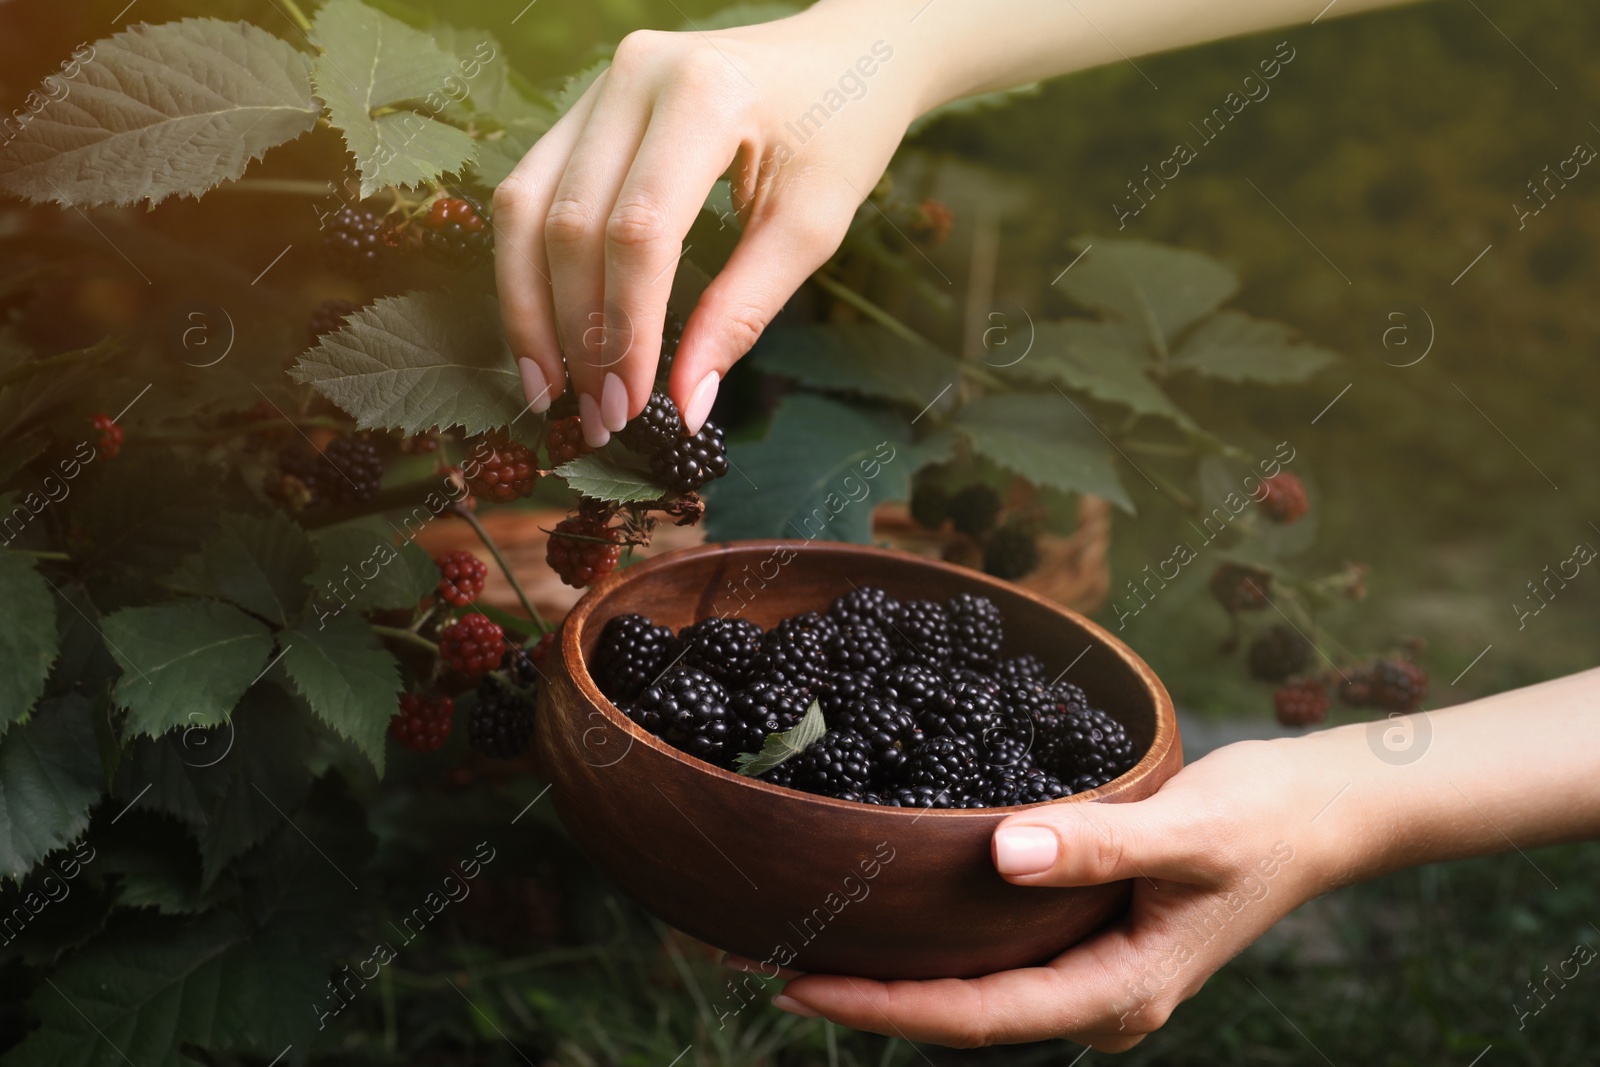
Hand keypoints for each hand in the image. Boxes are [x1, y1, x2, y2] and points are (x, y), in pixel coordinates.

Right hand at [492, 7, 926, 445]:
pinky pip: (531, 190)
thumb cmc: (841, 133)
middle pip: (568, 223)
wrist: (845, 54)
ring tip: (550, 388)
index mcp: (704, 94)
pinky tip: (546, 330)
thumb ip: (743, 312)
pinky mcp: (585, 106)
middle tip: (596, 416)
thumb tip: (684, 406)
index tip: (630, 407)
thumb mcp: (811, 226)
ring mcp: (600, 84)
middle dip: (575, 333)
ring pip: (525, 206)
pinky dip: (530, 267)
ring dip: (529, 307)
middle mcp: (634, 76)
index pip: (638, 231)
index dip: (624, 329)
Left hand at [769, 739, 1359, 1050]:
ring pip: (977, 983)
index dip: (883, 1007)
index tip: (795, 983)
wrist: (1322, 811)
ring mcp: (1093, 969)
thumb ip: (1097, 844)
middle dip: (871, 994)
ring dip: (899, 966)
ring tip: (808, 937)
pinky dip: (941, 934)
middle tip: (768, 961)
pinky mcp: (1089, 933)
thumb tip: (1001, 852)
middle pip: (964, 1012)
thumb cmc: (1265, 821)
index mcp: (1117, 992)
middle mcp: (1098, 995)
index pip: (977, 1016)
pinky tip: (893, 905)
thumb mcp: (1187, 829)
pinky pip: (999, 948)